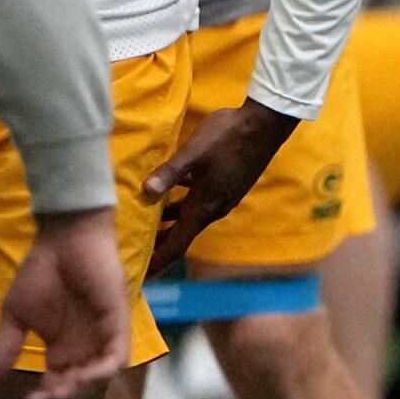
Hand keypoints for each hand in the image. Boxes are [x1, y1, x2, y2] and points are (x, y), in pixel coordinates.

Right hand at [0, 206, 129, 398]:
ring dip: (79, 390)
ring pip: (98, 379)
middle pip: (76, 389)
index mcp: (61, 350)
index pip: (54, 387)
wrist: (62, 239)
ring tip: (55, 393)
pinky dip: (102, 371)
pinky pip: (117, 357)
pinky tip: (82, 377)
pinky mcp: (118, 323)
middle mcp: (84, 349)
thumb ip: (4, 349)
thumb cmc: (41, 272)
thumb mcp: (15, 316)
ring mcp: (102, 337)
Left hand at [142, 98, 299, 270]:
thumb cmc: (228, 137)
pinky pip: (198, 202)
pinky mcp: (226, 185)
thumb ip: (170, 173)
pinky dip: (179, 205)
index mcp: (204, 206)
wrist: (265, 124)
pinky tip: (166, 193)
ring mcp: (222, 196)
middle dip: (159, 244)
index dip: (158, 261)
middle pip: (182, 234)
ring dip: (168, 223)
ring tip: (144, 225)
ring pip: (189, 217)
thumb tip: (146, 190)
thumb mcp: (193, 153)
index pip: (177, 244)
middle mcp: (214, 208)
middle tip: (134, 251)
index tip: (140, 274)